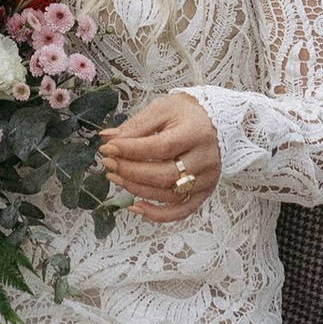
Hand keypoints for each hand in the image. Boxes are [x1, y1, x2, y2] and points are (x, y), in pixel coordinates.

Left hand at [101, 93, 222, 222]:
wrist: (215, 122)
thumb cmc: (187, 114)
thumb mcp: (162, 109)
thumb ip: (136, 125)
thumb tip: (107, 138)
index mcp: (196, 133)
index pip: (162, 147)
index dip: (132, 150)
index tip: (108, 147)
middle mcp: (205, 159)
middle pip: (165, 174)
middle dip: (130, 171)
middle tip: (108, 163)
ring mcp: (206, 179)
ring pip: (169, 194)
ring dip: (137, 189)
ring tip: (115, 177)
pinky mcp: (204, 192)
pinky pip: (181, 211)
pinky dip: (158, 214)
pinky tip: (136, 206)